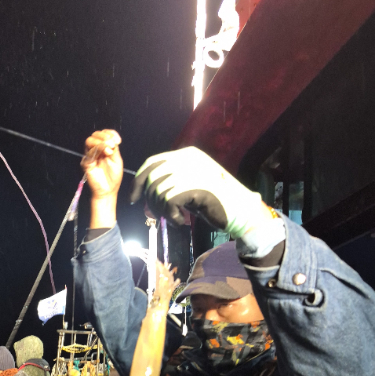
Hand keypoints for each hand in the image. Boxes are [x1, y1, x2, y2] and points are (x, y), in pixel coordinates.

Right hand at [82, 130, 122, 227]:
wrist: (108, 191)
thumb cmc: (113, 177)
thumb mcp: (117, 160)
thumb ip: (114, 149)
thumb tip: (112, 140)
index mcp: (103, 148)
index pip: (103, 134)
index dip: (110, 133)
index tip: (118, 140)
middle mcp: (95, 150)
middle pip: (95, 135)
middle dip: (105, 136)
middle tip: (113, 144)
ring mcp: (89, 156)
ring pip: (89, 141)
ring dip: (101, 141)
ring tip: (110, 149)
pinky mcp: (86, 163)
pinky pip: (89, 152)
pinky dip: (98, 149)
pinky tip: (107, 152)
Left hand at [130, 146, 271, 235]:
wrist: (241, 210)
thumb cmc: (214, 201)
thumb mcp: (190, 186)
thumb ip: (170, 183)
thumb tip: (143, 194)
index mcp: (187, 154)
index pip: (152, 162)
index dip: (139, 182)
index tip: (133, 198)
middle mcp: (189, 159)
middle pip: (152, 178)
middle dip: (149, 200)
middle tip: (156, 214)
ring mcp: (192, 171)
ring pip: (158, 191)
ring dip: (162, 210)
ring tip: (174, 218)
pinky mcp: (195, 186)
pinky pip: (168, 201)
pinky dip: (170, 216)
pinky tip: (180, 221)